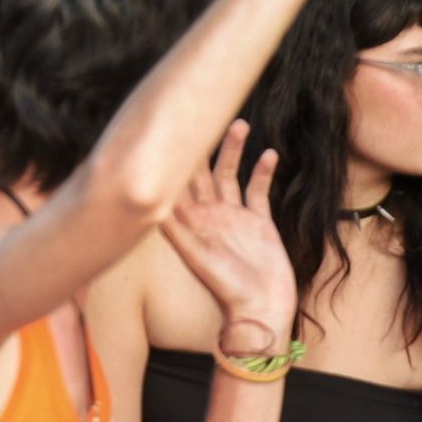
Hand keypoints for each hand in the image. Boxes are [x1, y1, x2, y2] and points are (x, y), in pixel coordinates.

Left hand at [161, 120, 295, 347]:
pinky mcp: (259, 223)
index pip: (176, 179)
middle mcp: (208, 214)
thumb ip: (174, 229)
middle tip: (206, 110)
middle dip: (203, 143)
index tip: (171, 124)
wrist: (261, 311)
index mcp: (188, 220)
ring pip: (230, 174)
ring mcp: (234, 217)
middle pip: (201, 170)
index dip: (173, 154)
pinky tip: (269, 153)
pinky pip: (258, 190)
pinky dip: (262, 172)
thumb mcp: (195, 257)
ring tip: (240, 124)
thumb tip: (151, 201)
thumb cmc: (225, 288)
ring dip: (233, 150)